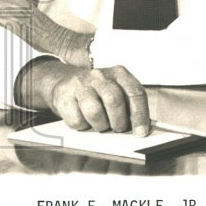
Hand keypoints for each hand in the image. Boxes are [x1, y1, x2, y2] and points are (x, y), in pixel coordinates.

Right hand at [20, 59, 150, 135]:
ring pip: (94, 112)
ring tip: (101, 125)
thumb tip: (140, 129)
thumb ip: (129, 106)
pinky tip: (85, 121)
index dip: (140, 114)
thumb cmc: (98, 92)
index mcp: (119, 73)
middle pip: (114, 100)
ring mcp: (81, 85)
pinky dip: (83, 126)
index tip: (141, 132)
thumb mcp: (117, 91)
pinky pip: (76, 120)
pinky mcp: (64, 97)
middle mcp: (100, 76)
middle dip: (119, 121)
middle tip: (118, 129)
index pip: (135, 92)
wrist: (65, 82)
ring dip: (100, 125)